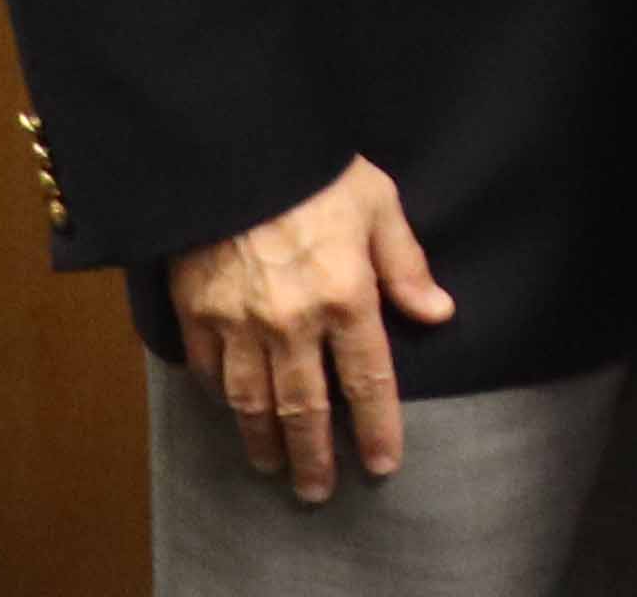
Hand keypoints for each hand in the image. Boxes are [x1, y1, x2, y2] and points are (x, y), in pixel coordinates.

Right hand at [164, 155, 452, 502]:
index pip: (368, 380)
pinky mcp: (197, 311)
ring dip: (263, 439)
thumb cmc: (316, 168)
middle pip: (305, 408)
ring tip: (272, 465)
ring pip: (252, 400)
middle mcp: (292, 322)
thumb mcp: (378, 203)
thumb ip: (406, 264)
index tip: (381, 464)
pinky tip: (231, 409)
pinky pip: (209, 370)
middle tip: (318, 491)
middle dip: (313, 456)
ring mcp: (239, 321)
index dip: (377, 428)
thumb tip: (439, 313)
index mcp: (346, 296)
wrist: (233, 145)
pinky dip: (220, 396)